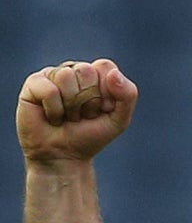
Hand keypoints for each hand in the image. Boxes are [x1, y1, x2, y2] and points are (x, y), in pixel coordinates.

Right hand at [18, 59, 135, 163]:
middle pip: (86, 70)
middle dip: (88, 101)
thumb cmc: (90, 136)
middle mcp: (73, 70)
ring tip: (67, 116)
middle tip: (82, 115)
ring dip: (71, 106)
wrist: (64, 156)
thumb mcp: (119, 120)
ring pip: (66, 76)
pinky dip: (55, 110)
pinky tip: (53, 117)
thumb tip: (114, 73)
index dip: (106, 93)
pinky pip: (49, 90)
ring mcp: (52, 74)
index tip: (102, 110)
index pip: (105, 66)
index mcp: (95, 74)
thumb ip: (127, 96)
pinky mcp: (34, 83)